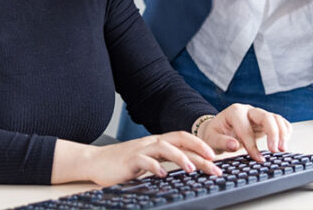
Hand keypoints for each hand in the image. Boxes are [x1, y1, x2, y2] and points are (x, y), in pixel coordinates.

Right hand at [53, 132, 219, 185]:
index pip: (183, 139)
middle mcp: (151, 143)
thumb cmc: (123, 163)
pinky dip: (153, 166)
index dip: (201, 145)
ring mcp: (140, 150)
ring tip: (191, 168)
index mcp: (157, 143)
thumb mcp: (148, 161)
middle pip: (178, 140)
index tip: (217, 158)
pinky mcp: (128, 160)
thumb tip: (188, 168)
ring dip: (179, 157)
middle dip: (198, 151)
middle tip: (214, 164)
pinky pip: (142, 161)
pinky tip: (162, 174)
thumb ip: (165, 162)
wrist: (95, 162)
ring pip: (163, 147)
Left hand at [195, 104, 291, 161]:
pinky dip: (285, 131)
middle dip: (273, 133)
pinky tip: (284, 143)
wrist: (217, 130)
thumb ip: (222, 142)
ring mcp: (258, 114)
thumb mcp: (211, 139)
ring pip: (276, 118)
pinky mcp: (265, 121)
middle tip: (275, 150)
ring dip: (282, 133)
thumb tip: (234, 145)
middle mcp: (248, 110)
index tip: (258, 158)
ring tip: (283, 149)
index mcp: (234, 112)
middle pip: (266, 116)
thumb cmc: (214, 134)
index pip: (246, 128)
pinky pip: (280, 122)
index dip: (252, 145)